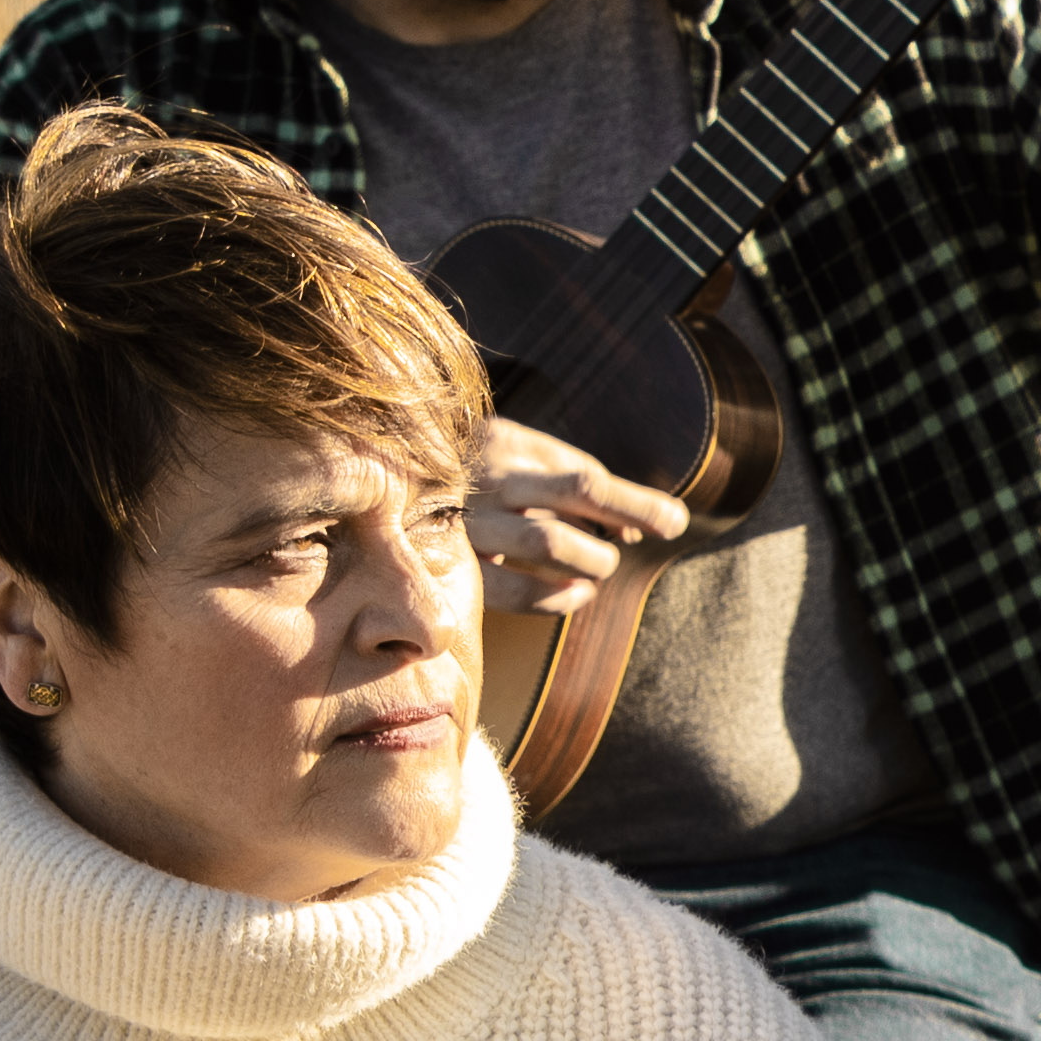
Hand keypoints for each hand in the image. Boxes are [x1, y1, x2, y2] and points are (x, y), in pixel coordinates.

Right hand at [469, 414, 686, 614]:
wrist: (367, 482)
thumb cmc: (463, 472)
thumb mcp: (511, 453)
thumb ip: (567, 475)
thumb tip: (631, 529)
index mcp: (502, 443)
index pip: (585, 475)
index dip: (636, 503)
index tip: (674, 523)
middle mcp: (484, 477)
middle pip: (577, 495)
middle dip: (626, 520)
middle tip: (634, 543)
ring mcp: (464, 520)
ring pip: (548, 540)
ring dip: (592, 560)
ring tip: (600, 569)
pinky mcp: (449, 566)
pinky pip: (513, 590)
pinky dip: (557, 598)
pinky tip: (576, 595)